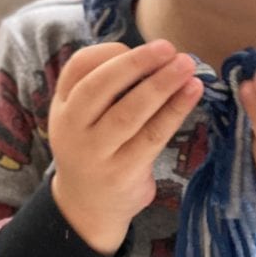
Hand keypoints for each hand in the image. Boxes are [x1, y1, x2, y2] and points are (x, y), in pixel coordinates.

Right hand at [48, 40, 203, 254]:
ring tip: (187, 66)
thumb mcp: (85, 117)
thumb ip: (107, 88)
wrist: (87, 208)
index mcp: (63, 106)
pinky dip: (175, 110)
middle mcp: (72, 128)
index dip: (111, 52)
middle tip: (168, 48)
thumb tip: (158, 56)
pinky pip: (152, 136)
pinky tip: (192, 92)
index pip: (79, 67)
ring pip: (129, 112)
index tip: (142, 48)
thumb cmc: (96, 149)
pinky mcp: (122, 172)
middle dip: (137, 63)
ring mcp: (95, 153)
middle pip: (101, 86)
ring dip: (161, 85)